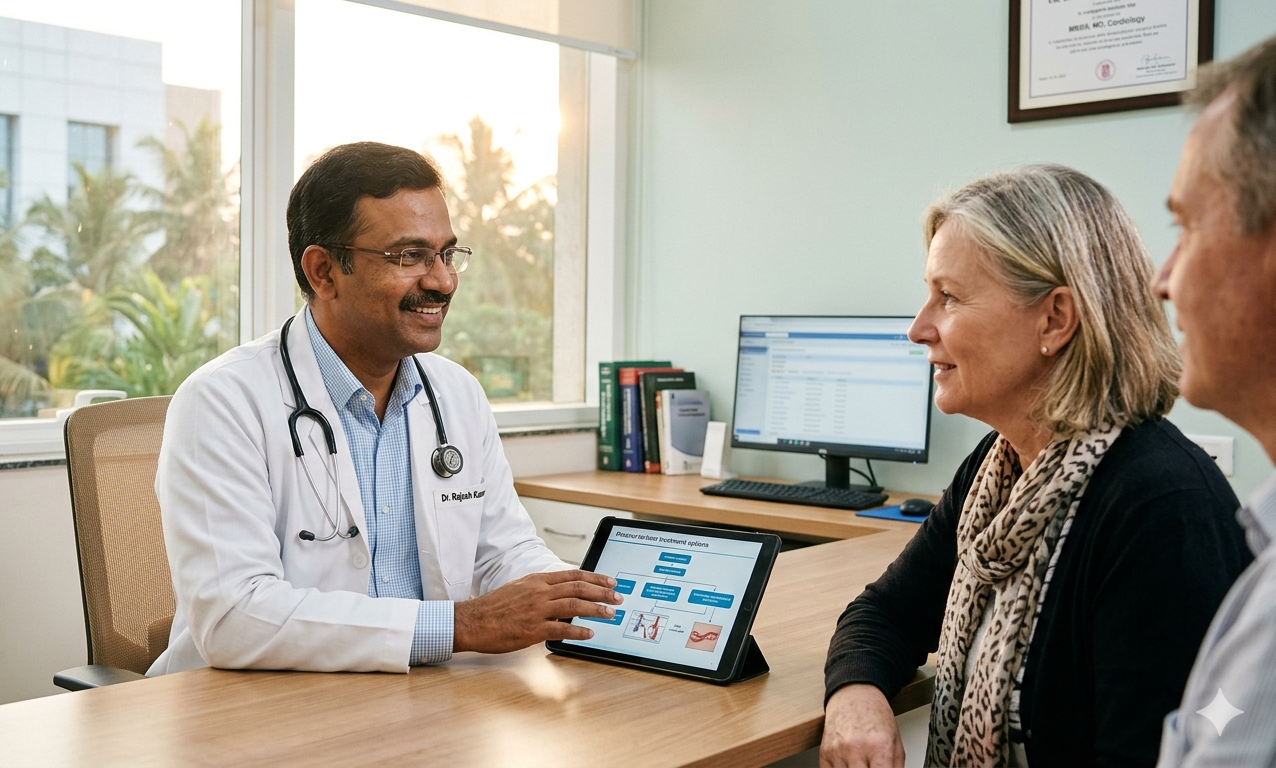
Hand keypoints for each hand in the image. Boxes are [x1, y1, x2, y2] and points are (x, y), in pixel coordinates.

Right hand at [453, 570, 621, 653]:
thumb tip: (562, 592)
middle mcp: (540, 592)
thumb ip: (541, 589)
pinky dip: (578, 631)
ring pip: (575, 605)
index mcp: (537, 580)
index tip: (610, 582)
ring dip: (596, 610)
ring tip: (610, 614)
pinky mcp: (533, 629)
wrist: (473, 620)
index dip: (595, 578)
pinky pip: (562, 628)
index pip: (573, 574)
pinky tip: (589, 634)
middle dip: (602, 593)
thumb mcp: (519, 588)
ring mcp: (537, 610)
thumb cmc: (494, 606)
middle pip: (579, 588)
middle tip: (618, 598)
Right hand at [820, 684, 904, 767]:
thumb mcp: (896, 742)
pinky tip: (847, 765)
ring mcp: (838, 752)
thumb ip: (896, 767)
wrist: (854, 695)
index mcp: (879, 747)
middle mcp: (856, 749)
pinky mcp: (825, 753)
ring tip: (860, 763)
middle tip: (870, 766)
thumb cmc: (876, 717)